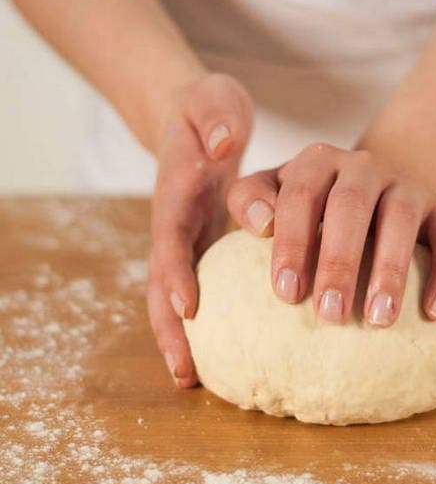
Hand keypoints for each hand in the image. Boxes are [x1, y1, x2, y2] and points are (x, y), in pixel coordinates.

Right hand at [147, 73, 252, 386]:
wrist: (195, 120)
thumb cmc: (209, 111)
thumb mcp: (215, 101)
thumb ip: (217, 117)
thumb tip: (224, 144)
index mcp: (176, 194)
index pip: (172, 236)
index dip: (177, 272)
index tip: (190, 307)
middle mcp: (175, 225)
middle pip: (163, 282)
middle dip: (169, 327)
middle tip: (186, 372)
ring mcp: (185, 241)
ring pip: (174, 295)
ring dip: (181, 338)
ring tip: (196, 382)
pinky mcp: (200, 248)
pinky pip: (197, 290)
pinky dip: (202, 324)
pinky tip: (217, 355)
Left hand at [227, 143, 435, 326]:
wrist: (377, 192)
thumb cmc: (314, 206)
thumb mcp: (276, 192)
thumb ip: (250, 200)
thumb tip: (259, 224)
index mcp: (317, 163)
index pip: (299, 195)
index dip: (292, 242)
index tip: (286, 293)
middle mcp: (363, 167)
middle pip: (350, 205)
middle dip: (339, 261)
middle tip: (330, 315)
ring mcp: (407, 185)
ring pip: (401, 218)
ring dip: (390, 270)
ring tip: (378, 320)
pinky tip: (435, 312)